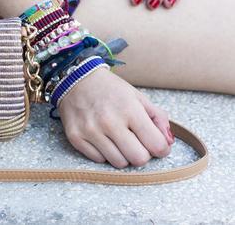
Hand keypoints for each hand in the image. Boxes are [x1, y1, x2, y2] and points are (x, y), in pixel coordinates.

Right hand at [58, 68, 174, 167]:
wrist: (76, 79)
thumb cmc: (110, 89)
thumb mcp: (138, 97)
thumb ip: (158, 119)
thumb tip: (167, 142)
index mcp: (130, 109)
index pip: (156, 145)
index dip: (161, 148)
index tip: (156, 144)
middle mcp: (110, 122)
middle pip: (138, 159)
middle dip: (142, 154)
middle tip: (136, 143)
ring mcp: (91, 131)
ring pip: (119, 163)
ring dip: (122, 155)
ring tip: (118, 140)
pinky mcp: (76, 138)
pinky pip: (98, 160)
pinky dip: (104, 153)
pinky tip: (102, 139)